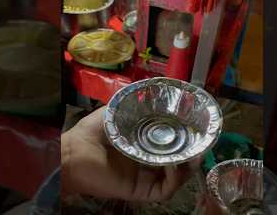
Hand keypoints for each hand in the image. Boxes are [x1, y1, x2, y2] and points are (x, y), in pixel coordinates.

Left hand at [61, 106, 199, 201]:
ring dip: (188, 167)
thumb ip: (133, 103)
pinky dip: (175, 179)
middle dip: (192, 154)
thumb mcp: (117, 111)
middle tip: (202, 142)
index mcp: (143, 146)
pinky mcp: (141, 190)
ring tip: (194, 153)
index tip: (196, 127)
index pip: (170, 145)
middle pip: (178, 163)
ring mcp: (145, 177)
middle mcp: (147, 163)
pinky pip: (165, 190)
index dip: (184, 139)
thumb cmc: (91, 132)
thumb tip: (152, 87)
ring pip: (176, 178)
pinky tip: (175, 163)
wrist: (74, 152)